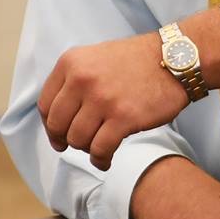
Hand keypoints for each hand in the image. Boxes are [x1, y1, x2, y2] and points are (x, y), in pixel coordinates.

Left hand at [38, 31, 191, 169]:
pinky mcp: (124, 117)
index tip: (58, 135)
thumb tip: (57, 116)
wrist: (174, 59)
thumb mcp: (95, 58)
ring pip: (77, 140)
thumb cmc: (136, 62)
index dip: (50, 126)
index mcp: (71, 63)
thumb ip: (73, 80)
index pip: (46, 105)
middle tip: (75, 145)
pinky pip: (100, 149)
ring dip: (85, 149)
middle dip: (65, 140)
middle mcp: (82, 79)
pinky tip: (105, 160)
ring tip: (97, 149)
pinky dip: (100, 160)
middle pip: (58, 125)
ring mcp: (103, 99)